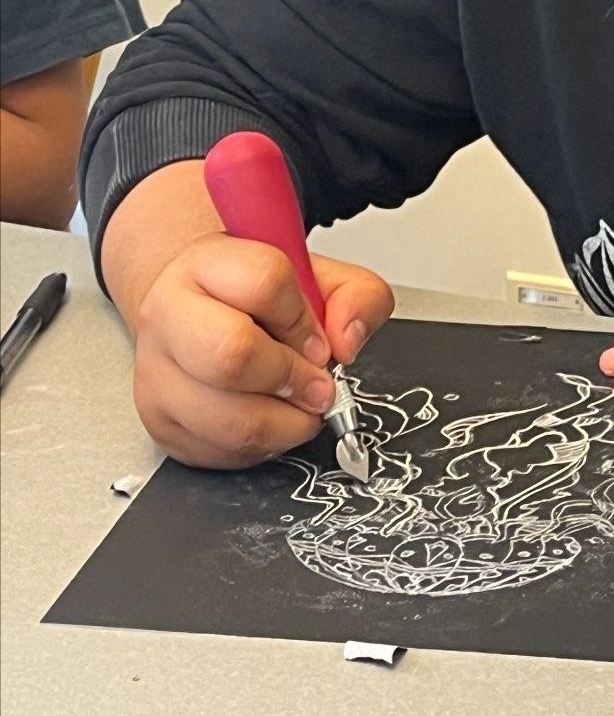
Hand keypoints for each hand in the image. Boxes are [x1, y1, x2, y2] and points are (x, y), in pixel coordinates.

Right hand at [131, 235, 394, 469]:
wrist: (195, 308)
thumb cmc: (254, 296)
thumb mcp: (317, 275)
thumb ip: (357, 295)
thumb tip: (347, 341)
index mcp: (206, 264)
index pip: (263, 282)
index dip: (303, 318)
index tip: (318, 339)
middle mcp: (168, 315)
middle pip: (232, 355)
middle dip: (292, 379)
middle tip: (318, 385)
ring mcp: (155, 373)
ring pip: (227, 419)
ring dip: (283, 422)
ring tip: (299, 407)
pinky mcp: (158, 422)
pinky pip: (219, 451)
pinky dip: (261, 446)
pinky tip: (269, 420)